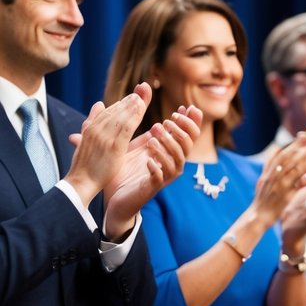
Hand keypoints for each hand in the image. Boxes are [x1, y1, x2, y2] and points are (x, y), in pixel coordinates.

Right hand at [65, 84, 154, 206]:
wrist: (80, 182)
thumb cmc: (85, 165)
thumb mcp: (85, 139)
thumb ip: (92, 121)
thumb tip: (98, 103)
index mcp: (90, 128)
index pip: (108, 110)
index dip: (122, 102)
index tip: (133, 95)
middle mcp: (96, 129)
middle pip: (116, 110)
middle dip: (130, 99)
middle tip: (142, 89)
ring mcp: (104, 137)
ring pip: (121, 116)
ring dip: (134, 104)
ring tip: (144, 96)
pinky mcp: (114, 146)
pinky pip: (126, 127)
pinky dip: (134, 116)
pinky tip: (142, 109)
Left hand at [104, 104, 203, 239]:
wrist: (113, 197)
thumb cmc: (127, 170)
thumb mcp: (137, 145)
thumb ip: (148, 130)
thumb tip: (153, 108)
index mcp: (170, 152)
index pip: (190, 134)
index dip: (191, 120)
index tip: (183, 107)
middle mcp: (172, 163)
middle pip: (189, 145)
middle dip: (180, 130)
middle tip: (166, 121)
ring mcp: (164, 177)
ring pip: (178, 160)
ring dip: (168, 146)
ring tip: (152, 137)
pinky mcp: (152, 188)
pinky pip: (161, 177)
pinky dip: (157, 167)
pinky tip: (148, 160)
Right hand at [251, 129, 305, 228]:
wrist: (258, 215)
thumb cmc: (263, 196)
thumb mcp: (264, 176)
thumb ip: (270, 162)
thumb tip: (276, 147)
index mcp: (271, 170)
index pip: (285, 153)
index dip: (296, 143)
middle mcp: (276, 176)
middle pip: (291, 159)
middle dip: (304, 147)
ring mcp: (281, 187)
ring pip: (295, 170)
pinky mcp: (285, 198)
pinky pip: (295, 188)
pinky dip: (301, 181)